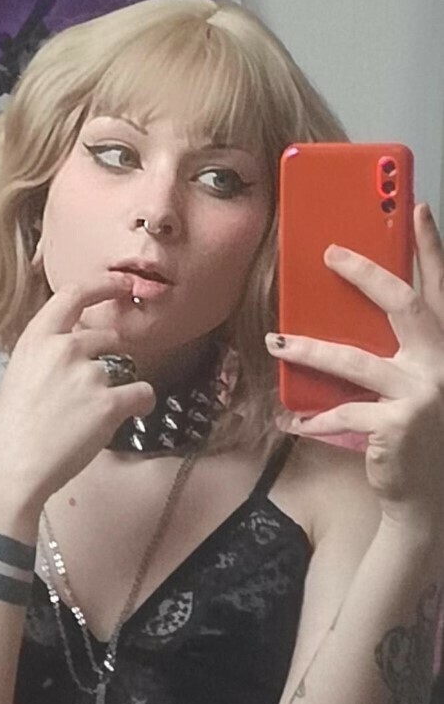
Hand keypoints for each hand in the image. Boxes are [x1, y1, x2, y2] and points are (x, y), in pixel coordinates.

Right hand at [0, 276, 155, 503]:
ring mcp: (88, 375)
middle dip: (108, 359)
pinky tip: (126, 416)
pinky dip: (141, 404)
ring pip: (125, 368)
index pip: (74, 294)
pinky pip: (142, 393)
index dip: (104, 283)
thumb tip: (80, 351)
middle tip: (91, 390)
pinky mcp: (108, 403)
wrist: (11, 466)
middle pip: (107, 338)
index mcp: (37, 338)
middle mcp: (64, 348)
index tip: (123, 283)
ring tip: (93, 415)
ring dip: (118, 386)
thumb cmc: (12, 428)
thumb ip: (48, 354)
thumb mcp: (20, 373)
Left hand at [266, 202, 443, 525]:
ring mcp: (424, 393)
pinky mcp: (398, 423)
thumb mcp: (417, 383)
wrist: (427, 495)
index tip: (417, 208)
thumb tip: (348, 315)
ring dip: (310, 348)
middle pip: (402, 304)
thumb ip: (399, 349)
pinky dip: (313, 416)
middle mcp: (443, 363)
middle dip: (364, 273)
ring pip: (355, 359)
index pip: (440, 288)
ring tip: (276, 340)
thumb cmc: (418, 433)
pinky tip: (290, 419)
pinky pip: (343, 411)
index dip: (431, 247)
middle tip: (329, 255)